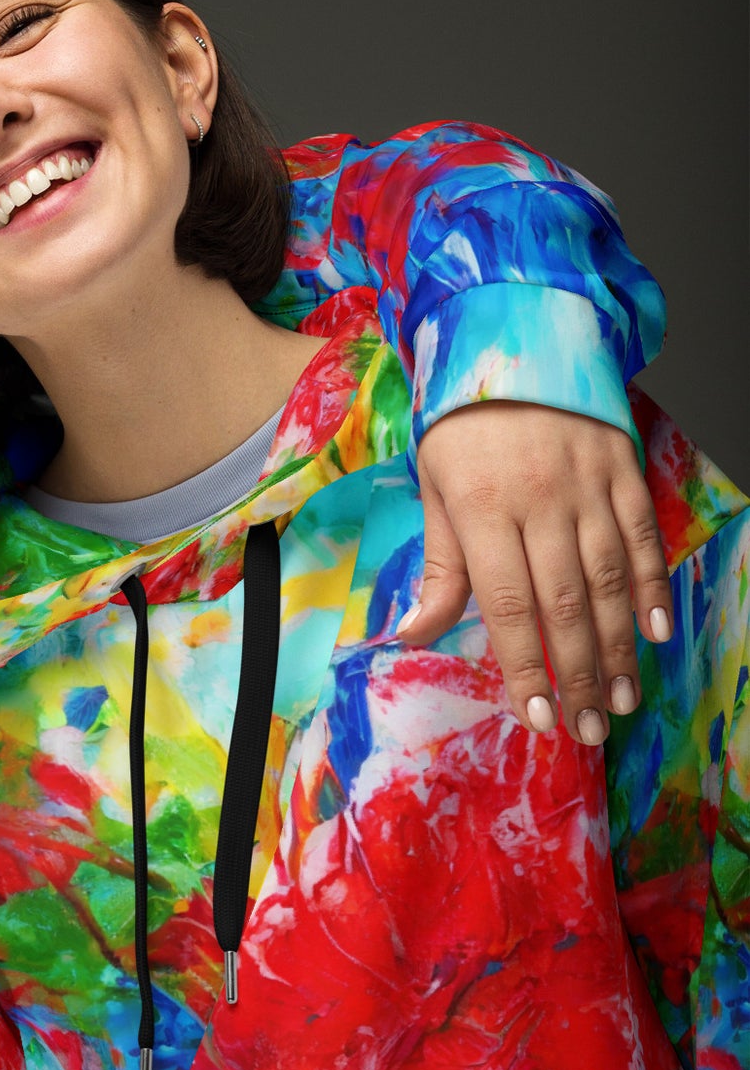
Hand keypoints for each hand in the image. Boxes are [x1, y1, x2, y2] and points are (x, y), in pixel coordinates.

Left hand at [402, 401, 671, 743]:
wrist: (509, 342)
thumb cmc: (460, 426)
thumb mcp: (433, 489)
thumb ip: (439, 567)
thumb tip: (415, 634)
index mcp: (482, 509)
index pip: (509, 606)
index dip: (525, 667)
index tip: (537, 715)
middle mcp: (541, 501)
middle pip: (566, 605)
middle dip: (579, 674)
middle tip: (588, 728)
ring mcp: (588, 486)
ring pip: (611, 581)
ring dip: (620, 647)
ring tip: (622, 699)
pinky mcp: (623, 471)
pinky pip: (643, 538)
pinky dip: (653, 588)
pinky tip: (655, 633)